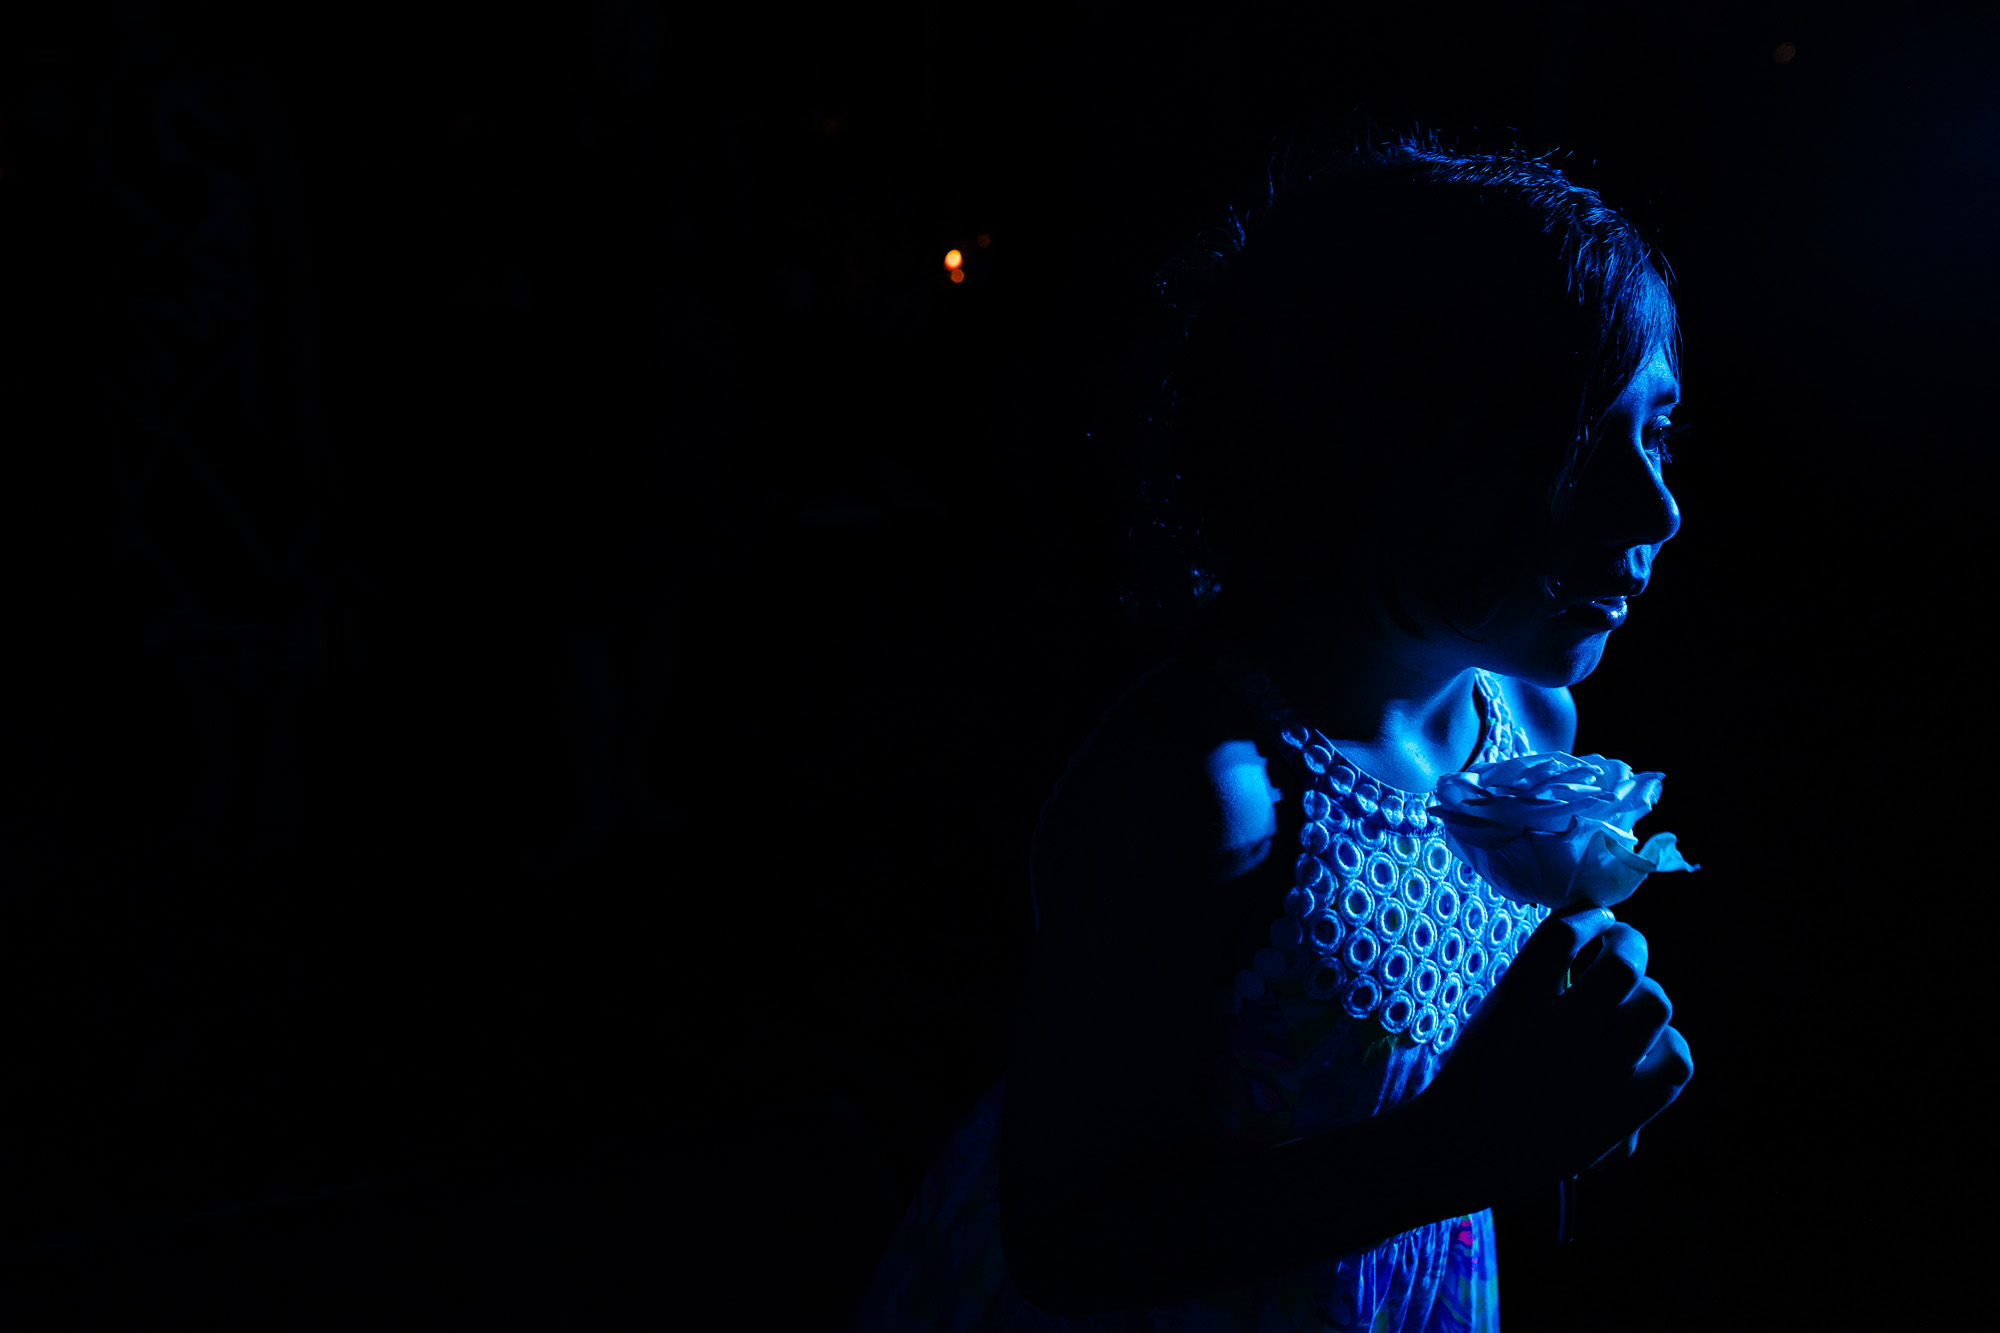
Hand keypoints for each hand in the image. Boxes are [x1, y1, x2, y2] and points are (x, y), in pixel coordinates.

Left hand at [1414, 905, 1692, 1199]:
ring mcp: (1566, 1023)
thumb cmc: (1520, 1153)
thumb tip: (1640, 1097)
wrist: (1457, 1147)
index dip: (1664, 1042)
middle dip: (1645, 984)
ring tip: (1612, 937)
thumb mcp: (1588, 1151)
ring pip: (1623, 963)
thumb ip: (1623, 1127)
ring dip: (1626, 943)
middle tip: (1626, 970)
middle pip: (1657, 1000)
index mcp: (1632, 1102)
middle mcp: (1608, 1058)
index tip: (1641, 1038)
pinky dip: (1584, 916)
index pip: (1679, 1056)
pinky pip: (1564, 937)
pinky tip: (1591, 915)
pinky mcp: (1521, 995)